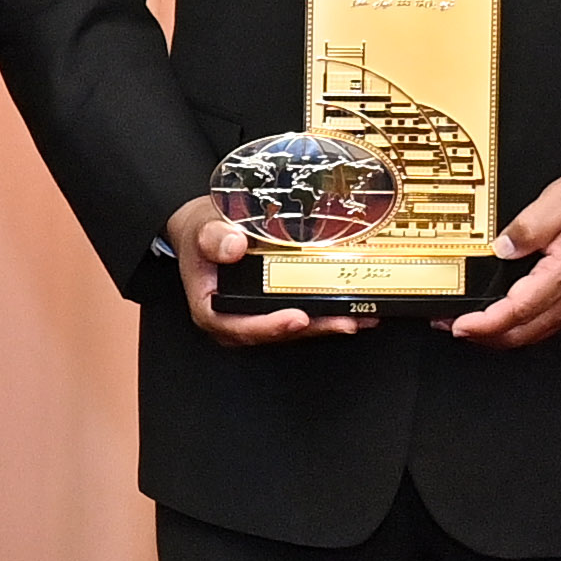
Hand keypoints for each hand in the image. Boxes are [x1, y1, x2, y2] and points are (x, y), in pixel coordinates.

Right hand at [163, 195, 371, 347]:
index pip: (236, 327)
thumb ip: (213, 237)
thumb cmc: (202, 233)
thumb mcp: (202, 227)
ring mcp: (256, 316)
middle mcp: (234, 318)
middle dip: (312, 329)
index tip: (296, 317)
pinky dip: (326, 313)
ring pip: (291, 329)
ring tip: (359, 317)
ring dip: (326, 324)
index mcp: (210, 307)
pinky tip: (354, 308)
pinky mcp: (273, 309)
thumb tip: (234, 245)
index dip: (268, 327)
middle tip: (344, 321)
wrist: (207, 230)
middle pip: (273, 333)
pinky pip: (299, 316)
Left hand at [449, 166, 560, 348]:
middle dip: (483, 337)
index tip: (458, 324)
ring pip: (533, 334)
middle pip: (521, 334)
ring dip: (500, 335)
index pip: (515, 312)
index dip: (483, 324)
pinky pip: (546, 325)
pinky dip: (520, 328)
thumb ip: (527, 226)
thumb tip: (501, 247)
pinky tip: (506, 319)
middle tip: (452, 326)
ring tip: (472, 325)